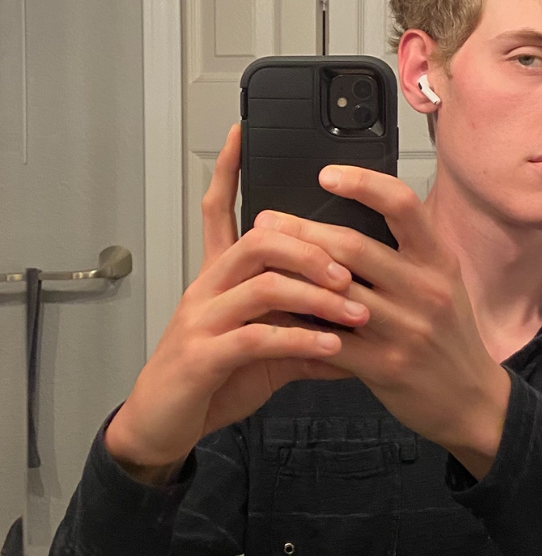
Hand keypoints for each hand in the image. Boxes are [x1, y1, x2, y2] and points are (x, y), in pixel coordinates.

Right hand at [105, 127, 367, 481]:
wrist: (166, 423)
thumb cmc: (217, 375)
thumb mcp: (268, 346)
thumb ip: (308, 327)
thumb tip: (360, 322)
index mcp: (221, 276)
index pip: (219, 209)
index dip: (228, 171)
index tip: (243, 133)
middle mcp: (209, 287)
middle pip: (259, 240)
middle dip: (312, 247)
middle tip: (351, 270)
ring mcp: (202, 319)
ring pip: (262, 284)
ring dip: (316, 294)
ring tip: (356, 310)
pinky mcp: (203, 356)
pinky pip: (257, 337)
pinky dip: (300, 338)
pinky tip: (332, 347)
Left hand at [255, 166, 511, 478]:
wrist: (472, 399)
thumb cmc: (450, 335)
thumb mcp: (445, 282)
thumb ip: (409, 252)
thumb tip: (360, 213)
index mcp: (439, 261)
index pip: (403, 205)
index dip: (363, 183)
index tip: (326, 174)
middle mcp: (425, 290)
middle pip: (354, 246)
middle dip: (302, 229)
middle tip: (265, 219)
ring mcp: (406, 330)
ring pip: (336, 291)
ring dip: (292, 273)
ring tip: (261, 260)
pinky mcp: (385, 366)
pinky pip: (331, 339)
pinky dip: (300, 324)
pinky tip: (276, 313)